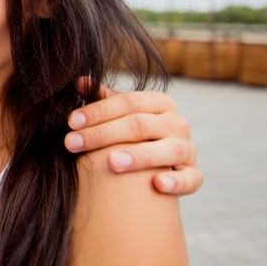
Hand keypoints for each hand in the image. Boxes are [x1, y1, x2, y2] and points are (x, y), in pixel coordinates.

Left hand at [64, 80, 202, 195]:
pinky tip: (157, 184)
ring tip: (111, 163)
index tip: (71, 122)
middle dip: (103, 134)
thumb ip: (103, 99)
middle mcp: (178, 123)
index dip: (98, 111)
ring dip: (140, 156)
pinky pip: (191, 178)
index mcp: (160, 103)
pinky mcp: (194, 175)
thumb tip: (80, 81)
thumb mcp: (121, 115)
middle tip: (73, 144)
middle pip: (141, 125)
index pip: (128, 102)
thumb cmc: (134, 135)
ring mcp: (188, 149)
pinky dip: (177, 181)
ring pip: (168, 150)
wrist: (160, 166)